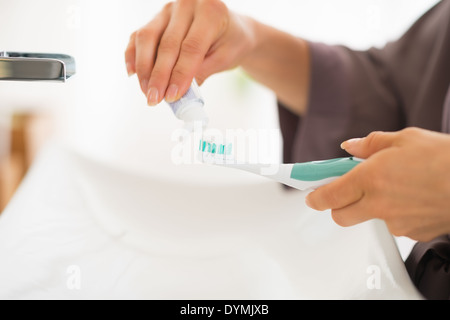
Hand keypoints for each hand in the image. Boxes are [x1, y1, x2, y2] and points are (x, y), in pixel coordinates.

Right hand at [125, 0, 255, 105]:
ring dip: (144, 68)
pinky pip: (139, 36)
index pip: (191, 47)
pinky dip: (133, 55)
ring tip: (147, 92)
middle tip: (154, 99)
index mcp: (211, 11)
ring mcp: (169, 9)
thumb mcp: (225, 58)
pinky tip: (133, 74)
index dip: (180, 74)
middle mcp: (187, 4)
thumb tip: (178, 94)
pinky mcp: (157, 17)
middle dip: (159, 76)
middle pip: (167, 44)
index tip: (172, 96)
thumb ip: (202, 72)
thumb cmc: (230, 42)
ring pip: (147, 37)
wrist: (231, 29)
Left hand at [305, 127, 449, 241]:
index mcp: (369, 178)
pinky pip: (393, 223)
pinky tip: (411, 196)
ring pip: (368, 218)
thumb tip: (348, 147)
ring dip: (371, 205)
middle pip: (340, 215)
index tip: (310, 193)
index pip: (328, 195)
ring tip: (393, 185)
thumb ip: (369, 144)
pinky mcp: (411, 232)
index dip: (314, 195)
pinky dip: (395, 211)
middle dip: (337, 204)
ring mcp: (394, 221)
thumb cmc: (444, 158)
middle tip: (348, 188)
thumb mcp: (404, 139)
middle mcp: (378, 204)